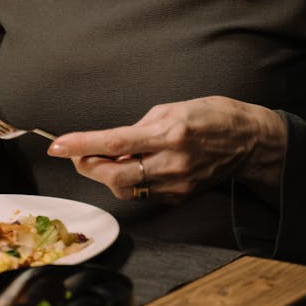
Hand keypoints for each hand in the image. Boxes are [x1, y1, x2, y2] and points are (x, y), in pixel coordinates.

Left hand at [47, 97, 285, 202]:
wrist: (248, 140)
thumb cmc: (211, 115)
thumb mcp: (172, 108)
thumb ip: (140, 128)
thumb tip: (112, 145)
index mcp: (169, 133)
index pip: (115, 143)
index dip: (82, 145)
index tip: (57, 145)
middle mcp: (172, 163)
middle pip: (114, 177)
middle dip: (88, 166)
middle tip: (76, 153)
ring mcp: (177, 184)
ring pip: (126, 190)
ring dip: (108, 175)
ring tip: (109, 157)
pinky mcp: (180, 196)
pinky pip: (144, 194)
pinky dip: (130, 182)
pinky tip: (133, 167)